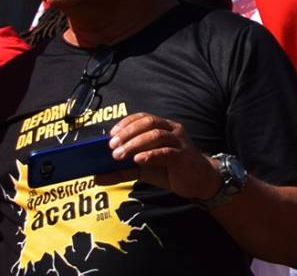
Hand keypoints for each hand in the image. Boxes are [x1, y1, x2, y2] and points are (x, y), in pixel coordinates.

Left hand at [107, 113, 221, 200]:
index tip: (110, 135)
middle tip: (111, 146)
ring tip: (119, 155)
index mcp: (164, 128)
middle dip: (128, 133)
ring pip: (156, 135)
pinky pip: (166, 152)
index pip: (143, 117)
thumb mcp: (143, 169)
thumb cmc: (171, 170)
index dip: (126, 123)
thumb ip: (122, 171)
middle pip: (149, 123)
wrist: (199, 180)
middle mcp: (172, 130)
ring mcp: (179, 142)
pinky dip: (150, 154)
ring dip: (135, 144)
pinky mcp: (183, 156)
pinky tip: (138, 160)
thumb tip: (96, 177)